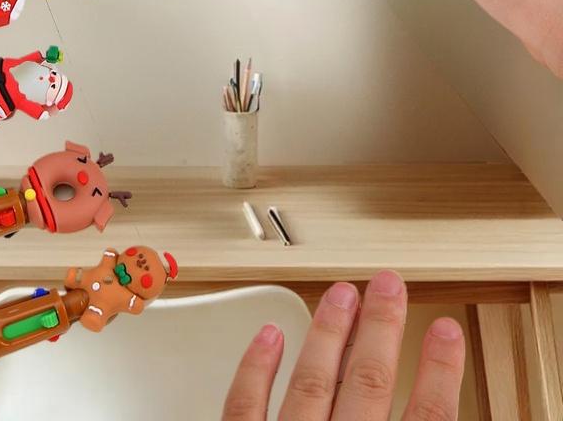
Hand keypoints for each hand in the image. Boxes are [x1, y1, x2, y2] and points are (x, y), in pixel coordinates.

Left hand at [222, 270, 463, 419]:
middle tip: (389, 284)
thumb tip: (430, 409)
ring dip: (328, 332)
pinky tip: (269, 334)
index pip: (428, 418)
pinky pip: (244, 406)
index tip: (446, 330)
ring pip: (311, 382)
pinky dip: (256, 368)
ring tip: (342, 292)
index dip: (441, 370)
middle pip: (368, 384)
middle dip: (381, 327)